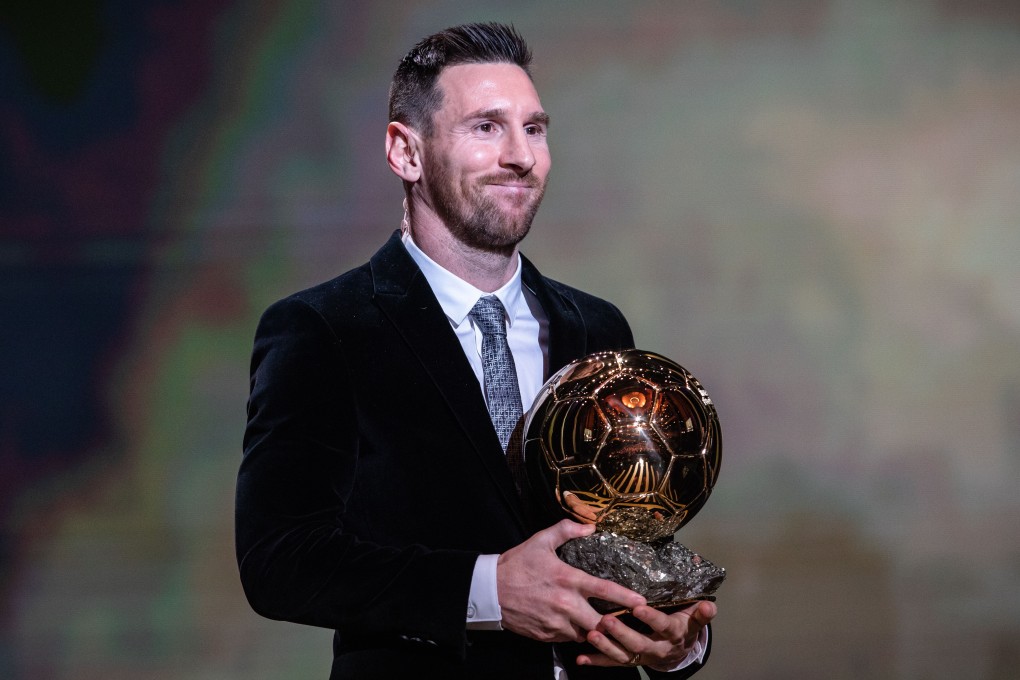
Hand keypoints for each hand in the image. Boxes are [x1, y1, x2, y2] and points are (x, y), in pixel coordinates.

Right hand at [497, 519, 646, 642]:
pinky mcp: (546, 635)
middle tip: (622, 620)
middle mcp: (565, 604)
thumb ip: (566, 530)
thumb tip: (590, 526)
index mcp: (568, 579)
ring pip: (586, 634)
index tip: (642, 603)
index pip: (604, 591)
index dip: (626, 598)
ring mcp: (556, 623)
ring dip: (593, 629)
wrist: (490, 591)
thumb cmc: (516, 564)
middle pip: (600, 623)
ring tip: (599, 624)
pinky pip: (568, 638)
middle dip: (613, 623)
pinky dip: (574, 633)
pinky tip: (574, 625)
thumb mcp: (540, 541)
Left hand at [577, 600, 716, 670]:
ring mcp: (642, 656)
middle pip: (639, 643)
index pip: (663, 626)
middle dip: (622, 633)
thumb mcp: (695, 617)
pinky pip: (613, 662)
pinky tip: (581, 658)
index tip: (638, 607)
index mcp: (674, 633)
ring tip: (591, 635)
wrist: (680, 650)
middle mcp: (657, 648)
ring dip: (606, 647)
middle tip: (606, 620)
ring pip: (624, 655)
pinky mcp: (630, 660)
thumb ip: (702, 612)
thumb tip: (711, 605)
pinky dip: (597, 661)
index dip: (651, 619)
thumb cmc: (684, 623)